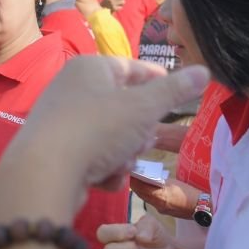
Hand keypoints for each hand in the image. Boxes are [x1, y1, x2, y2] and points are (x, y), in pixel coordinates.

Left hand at [0, 57, 209, 219]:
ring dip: (123, 154)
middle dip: (139, 130)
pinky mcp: (56, 152)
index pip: (131, 68)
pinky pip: (93, 157)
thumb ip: (175, 91)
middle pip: (123, 107)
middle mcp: (72, 89)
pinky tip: (102, 179)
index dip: (156, 81)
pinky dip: (103, 169)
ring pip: (111, 136)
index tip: (178, 93)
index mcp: (89, 68)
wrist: (44, 174)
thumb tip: (204, 71)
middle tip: (142, 141)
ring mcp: (62, 122)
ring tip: (119, 164)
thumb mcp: (143, 108)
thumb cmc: (96, 129)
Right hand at [101, 0, 125, 11]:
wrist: (101, 10)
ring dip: (122, 2)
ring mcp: (113, 4)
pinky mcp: (114, 9)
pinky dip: (120, 7)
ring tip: (120, 3)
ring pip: (122, 2)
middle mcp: (112, 0)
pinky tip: (118, 7)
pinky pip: (121, 7)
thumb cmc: (105, 3)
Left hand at [129, 178, 200, 219]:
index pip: (141, 187)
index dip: (134, 179)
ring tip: (136, 180)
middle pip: (140, 193)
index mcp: (161, 195)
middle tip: (131, 174)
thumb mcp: (174, 182)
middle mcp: (158, 204)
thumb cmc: (189, 192)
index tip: (130, 171)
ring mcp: (160, 209)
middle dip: (135, 184)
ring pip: (145, 198)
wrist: (201, 208)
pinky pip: (151, 201)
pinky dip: (146, 194)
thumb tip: (147, 176)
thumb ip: (160, 180)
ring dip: (140, 189)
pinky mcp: (163, 211)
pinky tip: (146, 188)